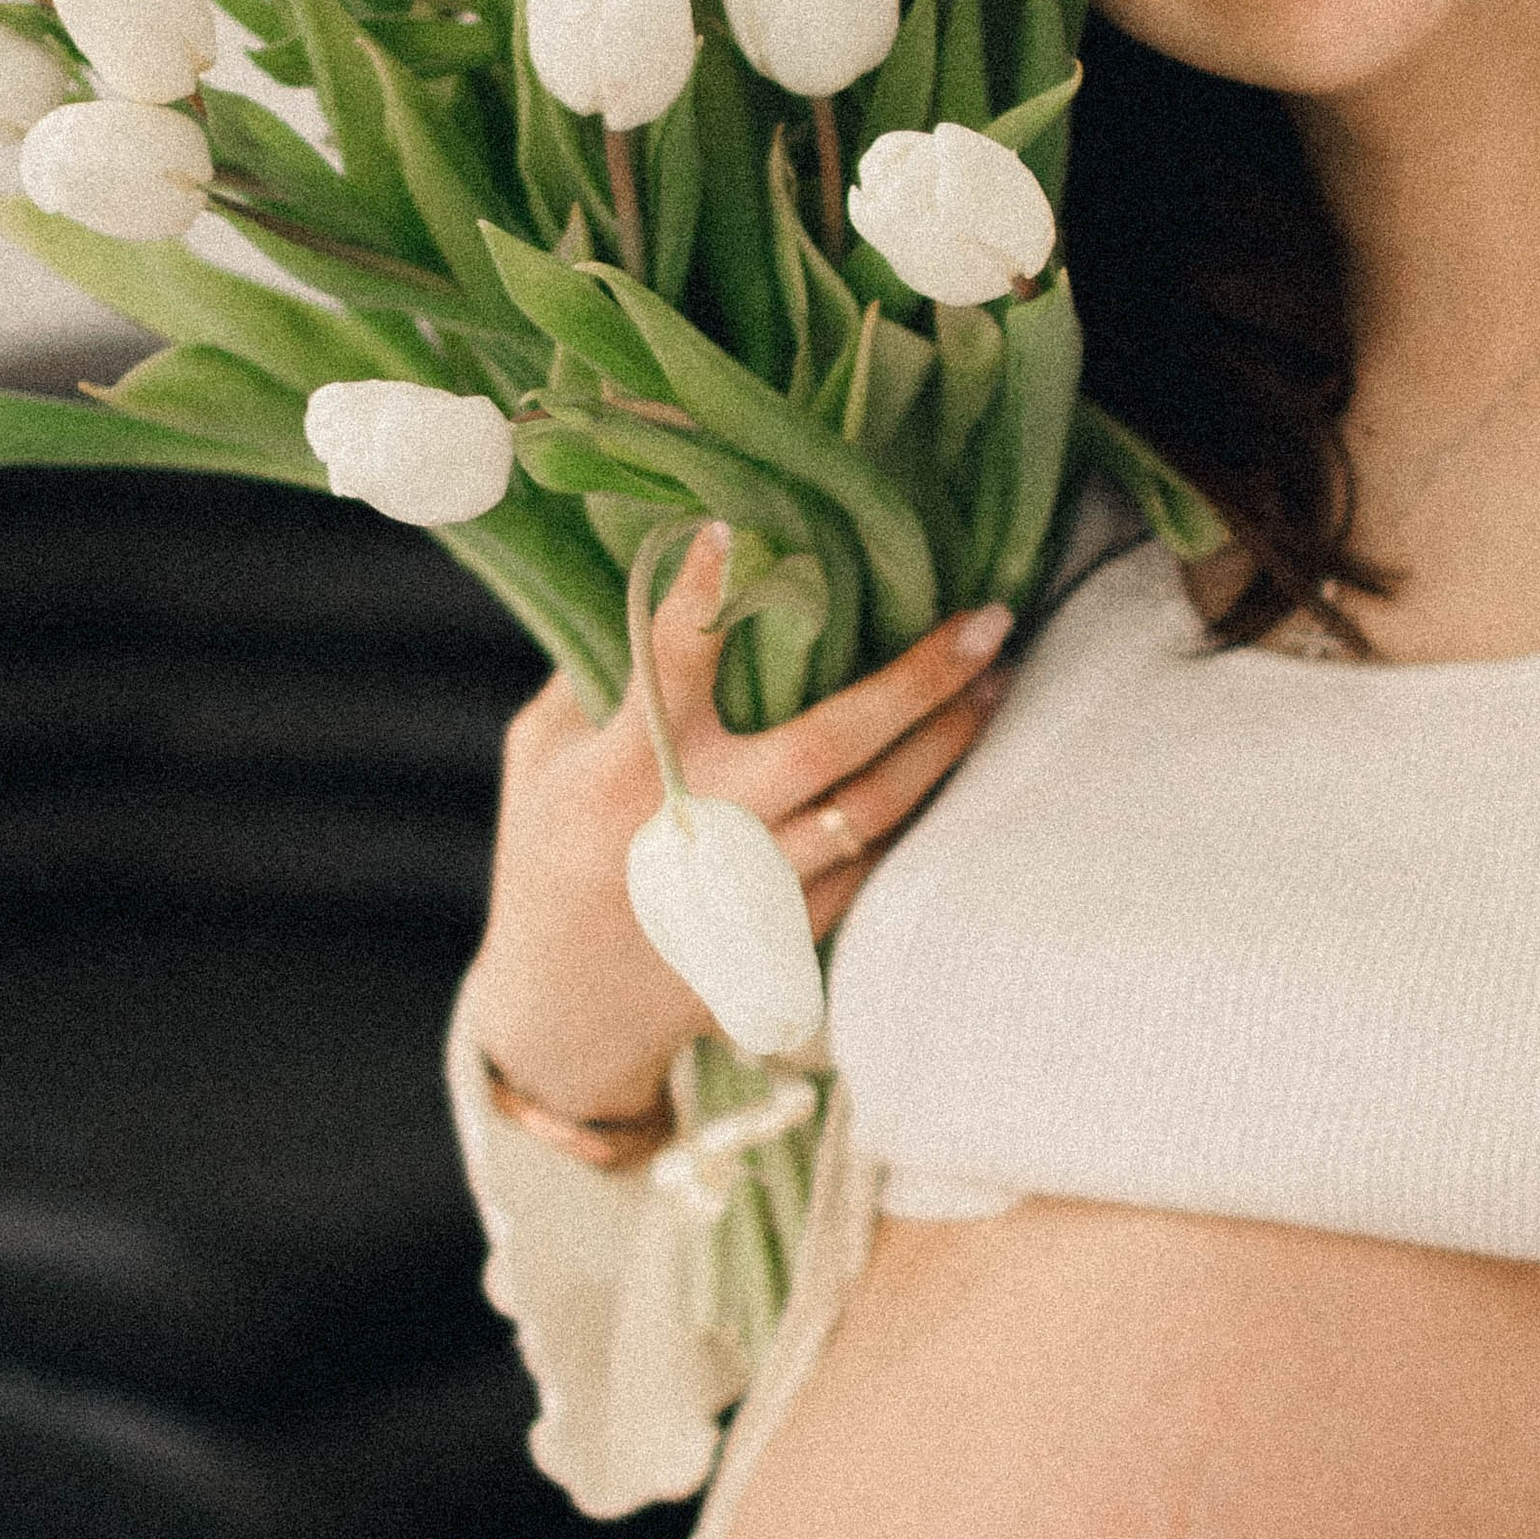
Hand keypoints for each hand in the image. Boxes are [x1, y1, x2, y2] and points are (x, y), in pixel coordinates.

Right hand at [465, 519, 1015, 1117]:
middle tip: (987, 620)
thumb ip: (596, 673)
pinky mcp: (788, 938)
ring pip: (872, 809)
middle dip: (916, 680)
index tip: (737, 524)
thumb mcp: (542, 758)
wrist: (567, 1014)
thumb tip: (666, 563)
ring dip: (945, 744)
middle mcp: (698, 829)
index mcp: (622, 774)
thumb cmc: (549, 855)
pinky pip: (873, 864)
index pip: (668, 665)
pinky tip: (957, 756)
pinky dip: (919, 808)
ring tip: (997, 680)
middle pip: (827, 742)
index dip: (703, 596)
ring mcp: (751, 892)